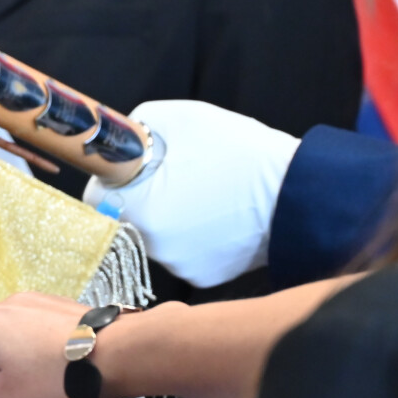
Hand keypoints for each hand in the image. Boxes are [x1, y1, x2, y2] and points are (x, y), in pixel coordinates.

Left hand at [84, 100, 300, 287]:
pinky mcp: (204, 279)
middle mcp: (152, 248)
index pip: (97, 197)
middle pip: (127, 217)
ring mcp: (178, 267)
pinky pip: (186, 253)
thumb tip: (120, 140)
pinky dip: (197, 236)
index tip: (136, 166)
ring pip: (158, 236)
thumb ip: (139, 127)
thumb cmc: (241, 151)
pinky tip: (222, 216)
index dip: (114, 177)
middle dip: (145, 196)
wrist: (300, 192)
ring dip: (172, 216)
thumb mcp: (183, 119)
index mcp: (139, 210)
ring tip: (209, 192)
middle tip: (181, 174)